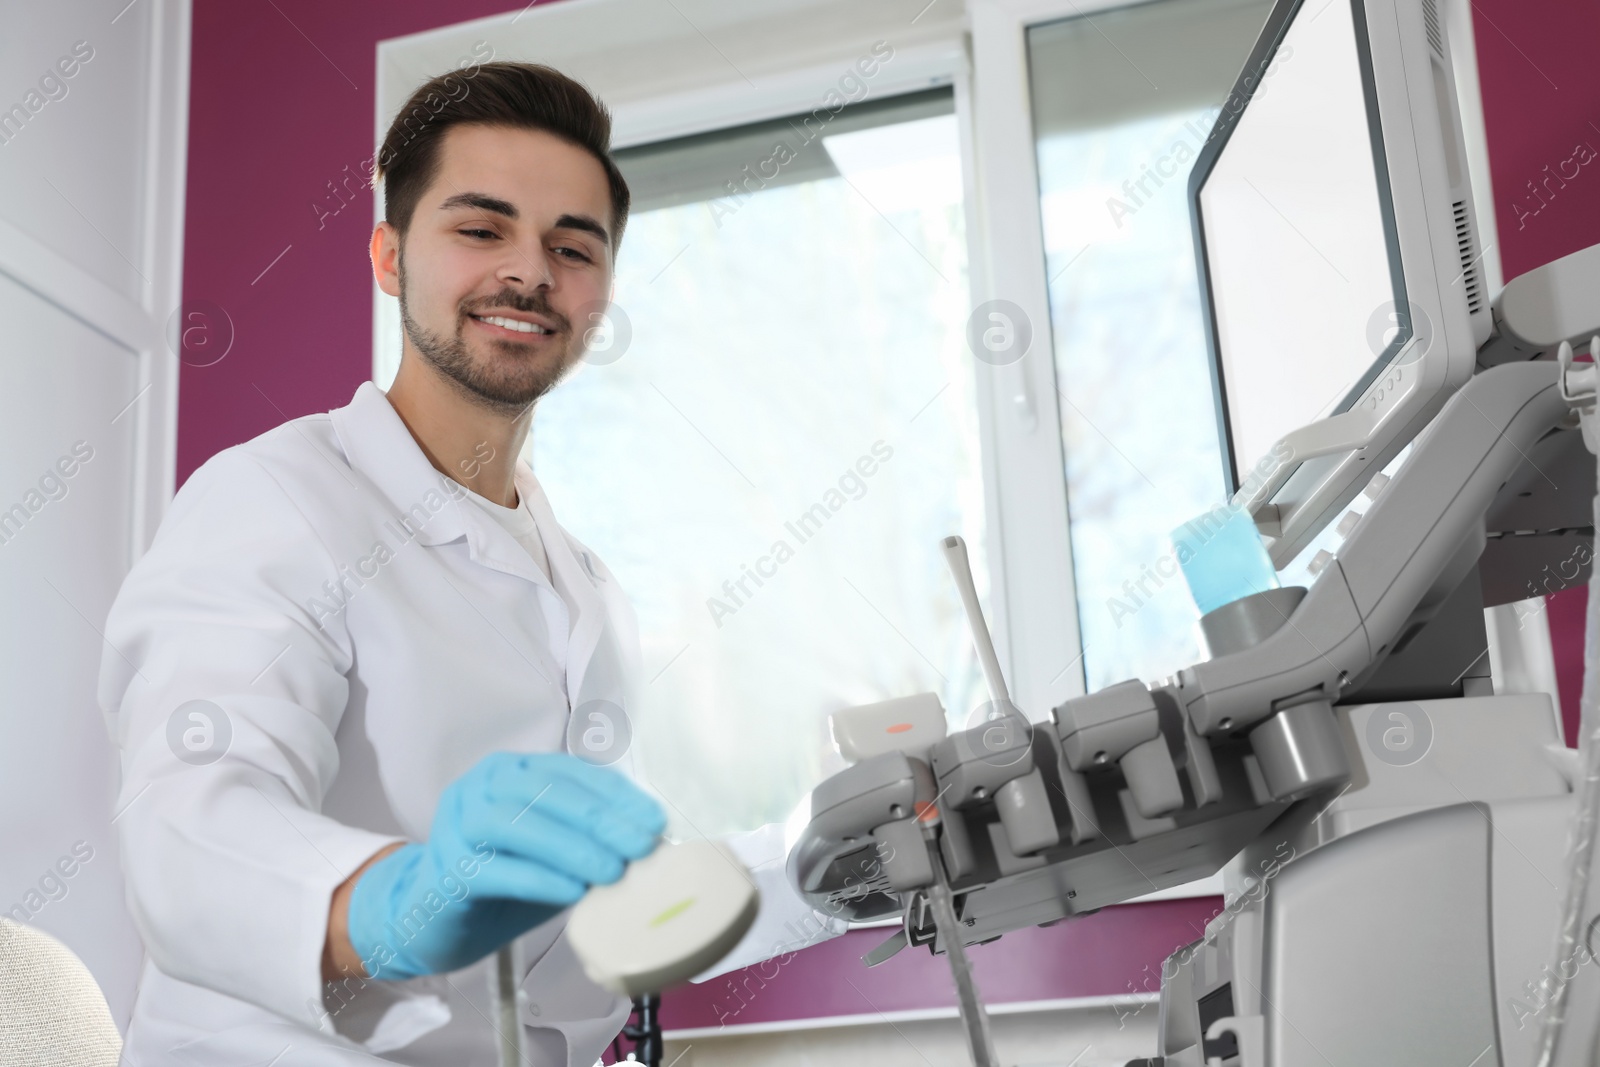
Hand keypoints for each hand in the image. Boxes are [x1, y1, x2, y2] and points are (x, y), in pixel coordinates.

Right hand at [345, 750, 664, 979]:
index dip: (616, 794)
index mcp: (510, 770)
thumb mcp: (552, 851)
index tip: (654, 820)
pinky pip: (496, 870)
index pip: (570, 773)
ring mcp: (456, 825)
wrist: (432, 919)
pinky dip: (539, 879)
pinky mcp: (446, 869)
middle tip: (640, 846)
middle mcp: (479, 787)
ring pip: (518, 824)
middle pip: (545, 793)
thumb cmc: (503, 878)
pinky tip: (572, 892)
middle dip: (600, 818)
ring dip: (572, 847)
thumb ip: (587, 837)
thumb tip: (645, 840)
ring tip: (613, 871)